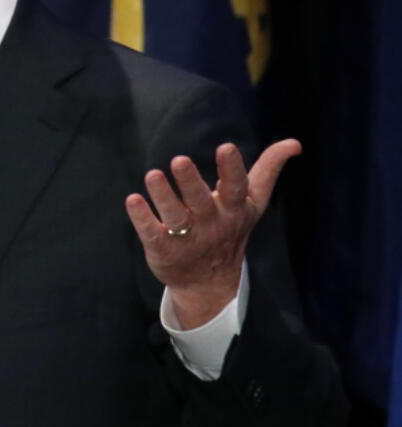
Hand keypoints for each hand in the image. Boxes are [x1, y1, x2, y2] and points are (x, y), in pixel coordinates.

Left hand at [124, 139, 300, 328]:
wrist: (210, 283)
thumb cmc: (229, 229)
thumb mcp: (252, 203)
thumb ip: (268, 170)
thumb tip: (294, 143)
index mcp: (234, 209)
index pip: (236, 188)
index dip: (232, 169)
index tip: (226, 147)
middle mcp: (211, 223)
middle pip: (201, 201)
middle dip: (190, 181)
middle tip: (179, 160)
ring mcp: (187, 238)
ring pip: (175, 217)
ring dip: (163, 196)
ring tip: (152, 175)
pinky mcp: (164, 250)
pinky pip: (152, 234)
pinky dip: (142, 218)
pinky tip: (132, 200)